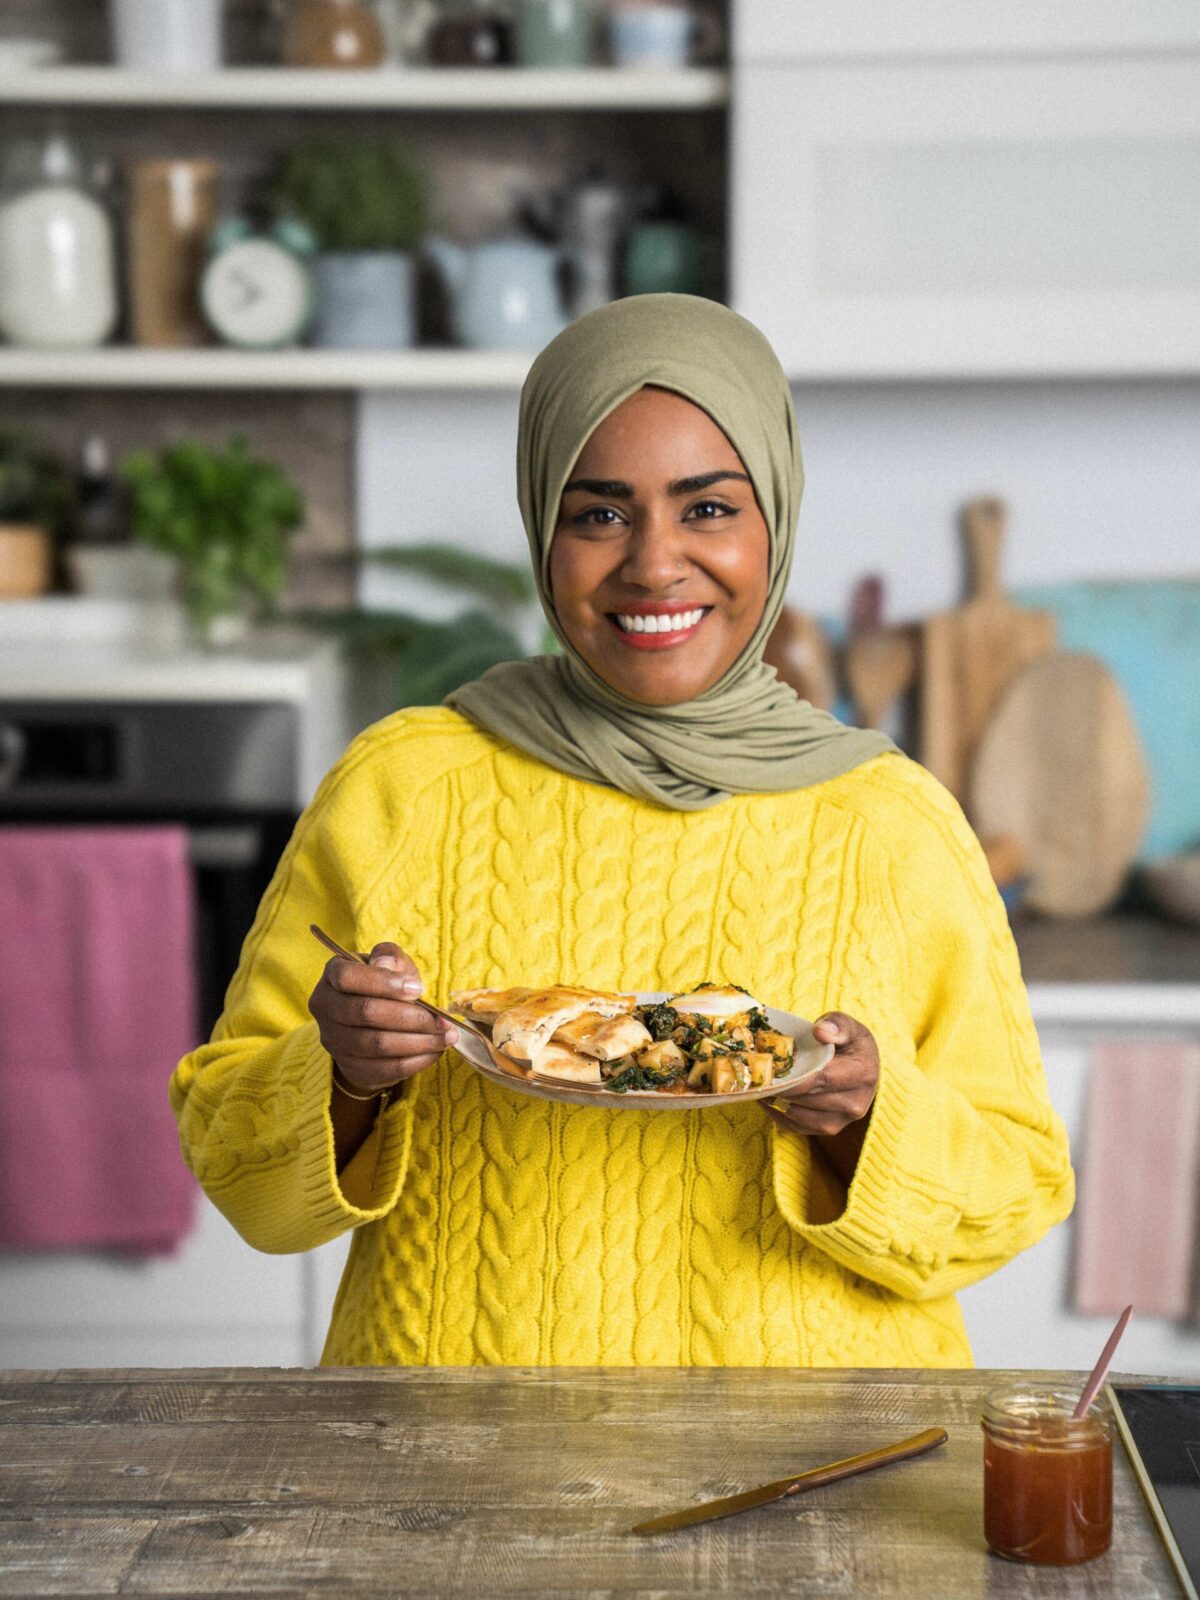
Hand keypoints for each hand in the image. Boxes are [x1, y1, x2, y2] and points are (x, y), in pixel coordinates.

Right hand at [308, 941, 457, 1093]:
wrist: (374, 1021)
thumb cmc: (385, 984)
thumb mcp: (390, 963)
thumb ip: (390, 958)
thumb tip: (387, 966)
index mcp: (333, 973)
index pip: (348, 977)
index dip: (384, 983)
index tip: (419, 988)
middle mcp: (325, 1007)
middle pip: (366, 1013)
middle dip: (411, 1018)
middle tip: (444, 1020)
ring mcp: (334, 1040)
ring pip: (377, 1045)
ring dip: (418, 1042)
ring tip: (447, 1037)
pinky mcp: (350, 1067)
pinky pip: (385, 1068)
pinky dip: (415, 1061)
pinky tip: (435, 1052)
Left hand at [763, 1011, 878, 1138]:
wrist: (862, 1068)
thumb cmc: (850, 1043)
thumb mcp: (848, 1026)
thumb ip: (836, 1024)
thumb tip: (820, 1032)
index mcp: (863, 1074)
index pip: (822, 1079)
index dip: (794, 1077)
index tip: (770, 1070)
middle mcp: (855, 1104)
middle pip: (807, 1098)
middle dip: (780, 1087)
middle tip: (756, 1075)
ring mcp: (841, 1121)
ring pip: (797, 1115)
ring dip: (775, 1100)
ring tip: (760, 1083)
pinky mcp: (827, 1130)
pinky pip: (794, 1125)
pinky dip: (776, 1111)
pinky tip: (767, 1095)